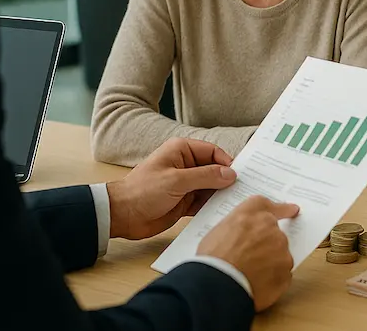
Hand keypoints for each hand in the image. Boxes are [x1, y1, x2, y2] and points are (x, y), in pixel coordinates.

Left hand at [107, 137, 236, 239]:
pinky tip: (222, 213)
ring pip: (211, 187)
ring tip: (236, 204)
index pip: (213, 152)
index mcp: (182, 150)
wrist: (122, 215)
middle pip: (215, 170)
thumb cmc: (143, 191)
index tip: (241, 176)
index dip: (227, 163)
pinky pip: (204, 202)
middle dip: (227, 180)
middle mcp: (186, 165)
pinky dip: (212, 207)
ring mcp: (186, 184)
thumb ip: (205, 176)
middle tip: (244, 190)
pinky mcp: (184, 201)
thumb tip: (230, 174)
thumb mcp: (176, 181)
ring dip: (221, 195)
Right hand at [197, 196, 299, 311]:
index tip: (292, 210)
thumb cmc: (213, 259)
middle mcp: (271, 229)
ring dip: (270, 264)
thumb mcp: (219, 231)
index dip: (281, 209)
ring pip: (280, 257)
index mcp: (252, 214)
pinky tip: (257, 286)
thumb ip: (239, 228)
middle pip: (275, 235)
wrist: (218, 284)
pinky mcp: (285, 274)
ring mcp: (282, 252)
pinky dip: (272, 281)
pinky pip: (281, 276)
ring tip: (249, 276)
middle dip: (266, 246)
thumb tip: (242, 236)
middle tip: (249, 259)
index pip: (268, 206)